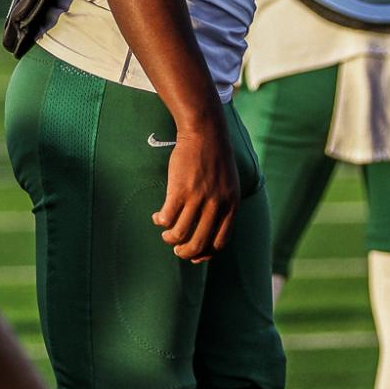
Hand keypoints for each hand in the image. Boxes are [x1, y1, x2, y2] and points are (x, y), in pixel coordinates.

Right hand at [152, 117, 239, 262]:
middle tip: (177, 249)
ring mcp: (198, 198)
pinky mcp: (179, 190)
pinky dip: (160, 221)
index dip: (205, 254)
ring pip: (179, 234)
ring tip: (166, 233)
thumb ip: (223, 206)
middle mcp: (216, 205)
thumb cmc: (215, 159)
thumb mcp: (229, 184)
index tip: (195, 256)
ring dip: (170, 238)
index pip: (219, 242)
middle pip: (198, 243)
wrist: (205, 132)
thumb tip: (210, 232)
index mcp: (230, 205)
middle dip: (185, 252)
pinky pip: (167, 218)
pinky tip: (158, 216)